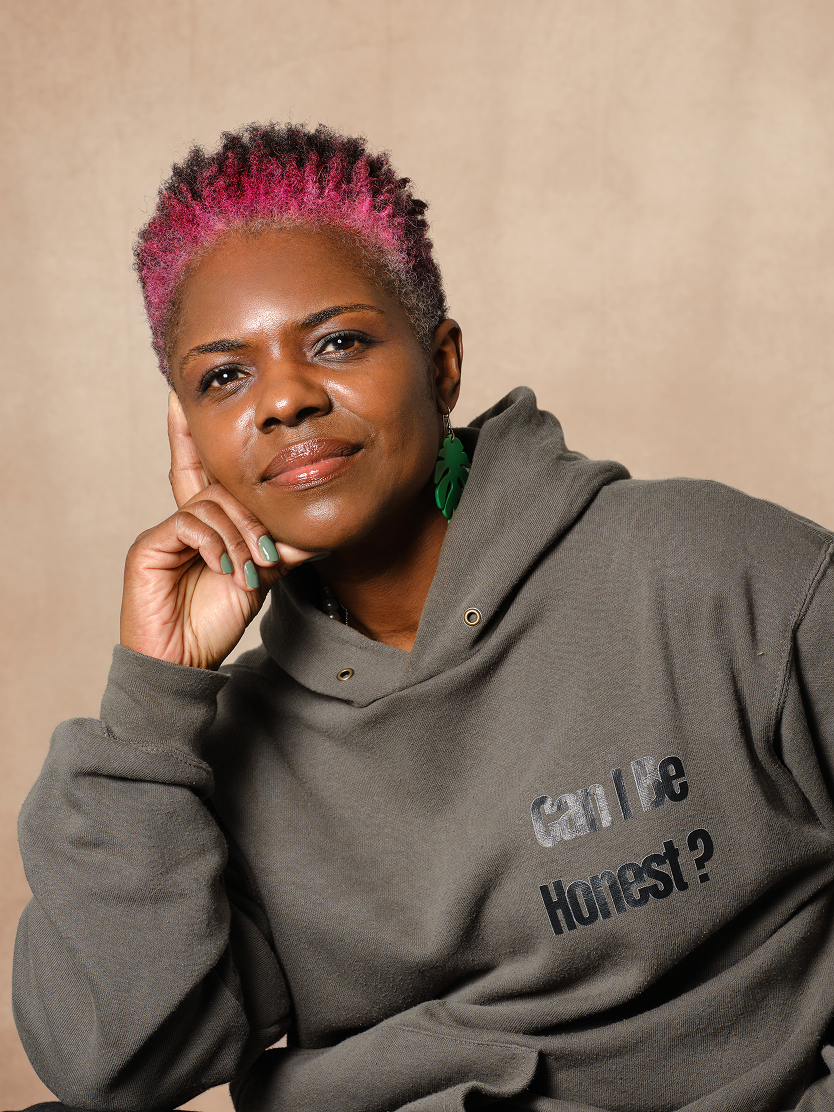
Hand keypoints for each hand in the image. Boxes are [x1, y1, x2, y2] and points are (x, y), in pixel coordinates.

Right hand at [119, 394, 321, 668]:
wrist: (185, 660)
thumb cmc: (215, 621)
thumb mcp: (258, 577)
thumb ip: (279, 550)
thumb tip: (316, 536)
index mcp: (205, 523)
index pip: (200, 470)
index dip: (190, 433)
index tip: (181, 396)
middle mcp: (183, 521)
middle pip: (217, 485)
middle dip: (250, 513)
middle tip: (266, 552)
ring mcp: (164, 532)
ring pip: (210, 504)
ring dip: (240, 537)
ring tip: (250, 571)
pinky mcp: (149, 547)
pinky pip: (190, 523)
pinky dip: (216, 543)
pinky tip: (226, 569)